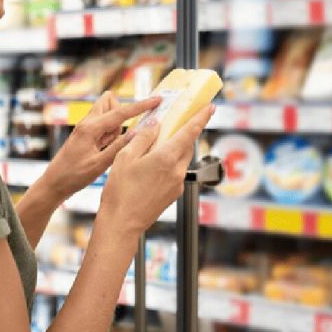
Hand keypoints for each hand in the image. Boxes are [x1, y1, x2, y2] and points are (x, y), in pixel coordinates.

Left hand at [39, 92, 160, 201]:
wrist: (53, 184)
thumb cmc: (74, 176)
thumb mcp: (99, 165)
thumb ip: (119, 147)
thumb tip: (138, 132)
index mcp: (91, 128)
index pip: (121, 112)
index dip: (141, 106)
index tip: (157, 99)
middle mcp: (87, 123)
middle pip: (110, 101)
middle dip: (122, 112)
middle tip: (118, 135)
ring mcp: (85, 127)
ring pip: (107, 113)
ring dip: (115, 125)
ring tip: (107, 147)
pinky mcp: (85, 134)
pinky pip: (103, 125)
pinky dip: (109, 133)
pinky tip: (103, 150)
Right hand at [96, 104, 215, 239]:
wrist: (121, 224)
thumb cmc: (120, 193)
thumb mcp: (125, 157)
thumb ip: (143, 138)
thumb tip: (155, 125)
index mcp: (166, 158)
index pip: (190, 132)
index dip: (201, 117)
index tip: (210, 107)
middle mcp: (177, 171)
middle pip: (187, 145)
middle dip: (185, 132)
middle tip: (177, 121)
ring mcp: (177, 184)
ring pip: (181, 158)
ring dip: (175, 148)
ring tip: (158, 144)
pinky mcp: (173, 194)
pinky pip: (176, 171)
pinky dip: (170, 162)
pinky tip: (154, 163)